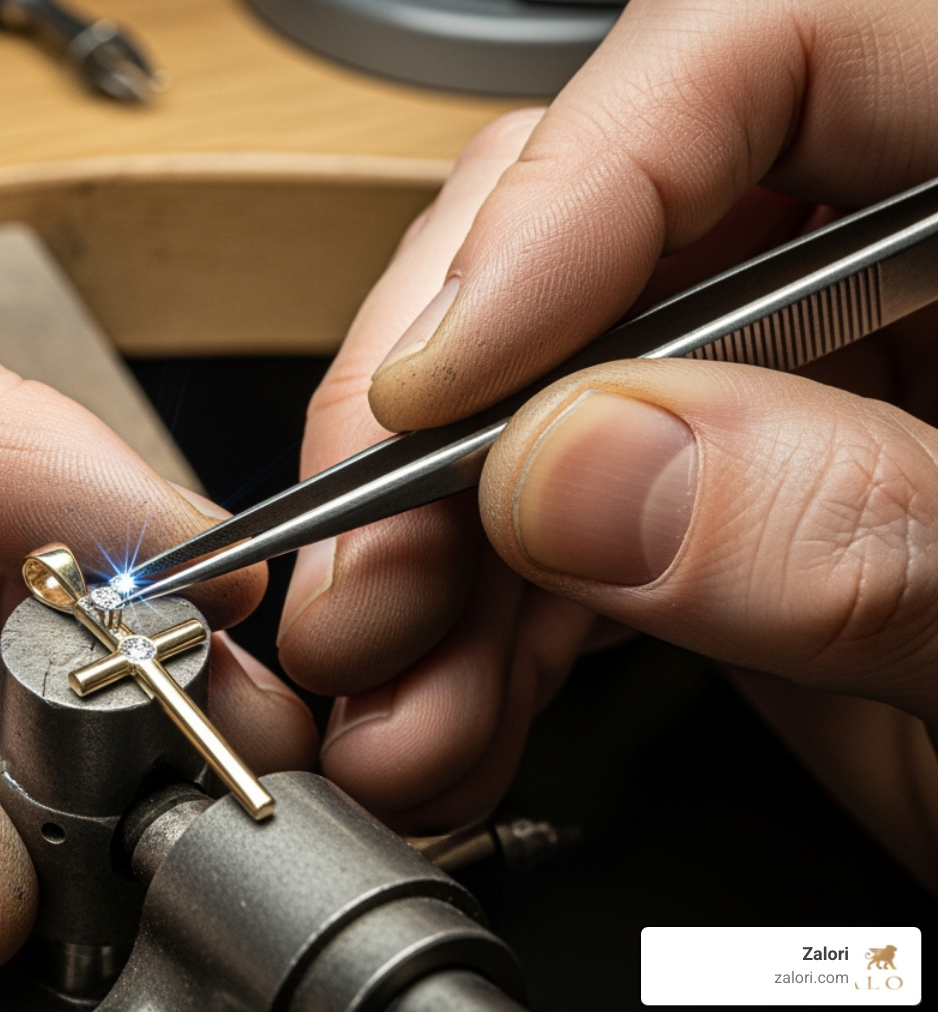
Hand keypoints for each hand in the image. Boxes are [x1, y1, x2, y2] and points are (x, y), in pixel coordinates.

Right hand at [281, 0, 937, 880]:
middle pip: (611, 225)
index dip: (577, 196)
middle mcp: (921, 244)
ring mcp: (825, 370)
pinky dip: (496, 616)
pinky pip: (581, 512)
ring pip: (555, 387)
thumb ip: (874, 541)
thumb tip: (581, 471)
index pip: (772, 48)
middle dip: (450, 418)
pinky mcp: (757, 490)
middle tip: (374, 571)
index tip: (450, 381)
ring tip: (401, 696)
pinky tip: (453, 701)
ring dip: (444, 556)